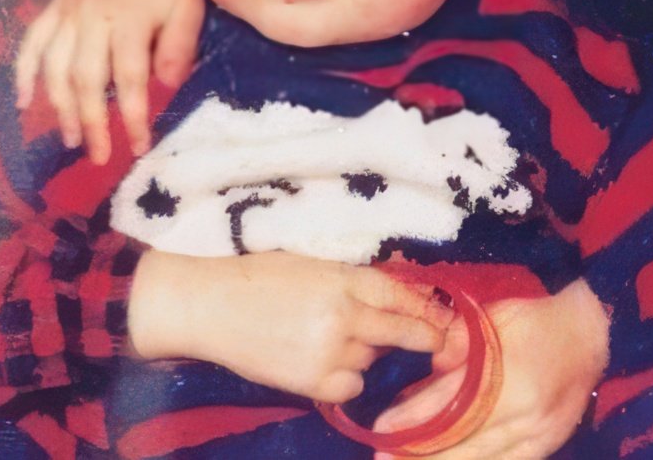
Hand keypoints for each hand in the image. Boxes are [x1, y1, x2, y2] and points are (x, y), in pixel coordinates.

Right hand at [14, 0, 202, 161]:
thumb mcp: (190, 6)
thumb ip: (179, 45)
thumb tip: (166, 85)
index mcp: (129, 18)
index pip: (130, 77)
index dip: (133, 115)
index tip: (139, 147)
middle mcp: (92, 17)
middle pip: (85, 78)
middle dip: (91, 121)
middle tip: (98, 157)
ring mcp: (69, 12)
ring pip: (54, 65)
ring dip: (59, 105)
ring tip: (69, 139)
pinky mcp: (56, 8)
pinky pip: (31, 40)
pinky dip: (23, 71)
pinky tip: (23, 101)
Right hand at [128, 251, 456, 403]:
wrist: (209, 306)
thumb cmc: (256, 277)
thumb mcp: (311, 264)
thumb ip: (352, 281)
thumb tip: (395, 296)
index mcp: (343, 278)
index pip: (400, 294)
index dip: (426, 308)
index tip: (443, 317)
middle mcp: (343, 315)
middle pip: (401, 331)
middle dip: (423, 337)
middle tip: (438, 343)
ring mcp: (329, 351)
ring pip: (372, 361)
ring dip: (366, 354)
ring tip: (333, 340)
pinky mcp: (311, 381)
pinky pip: (351, 388)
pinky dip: (347, 380)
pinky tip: (328, 366)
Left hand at [370, 277, 609, 458]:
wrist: (595, 333)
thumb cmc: (540, 320)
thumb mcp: (496, 318)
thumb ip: (461, 342)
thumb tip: (430, 364)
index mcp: (512, 375)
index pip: (454, 403)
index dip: (416, 417)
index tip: (384, 428)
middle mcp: (526, 412)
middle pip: (464, 440)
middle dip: (420, 455)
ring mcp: (539, 434)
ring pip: (483, 458)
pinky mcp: (546, 445)